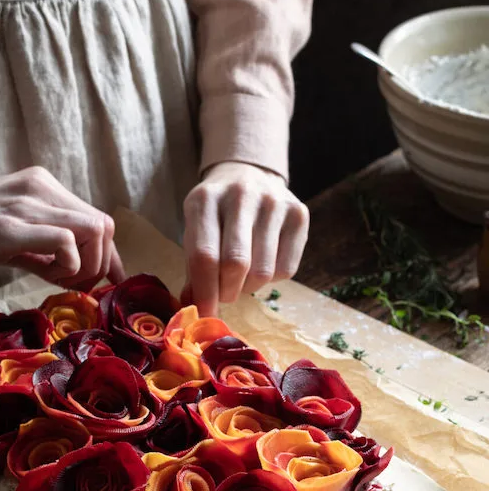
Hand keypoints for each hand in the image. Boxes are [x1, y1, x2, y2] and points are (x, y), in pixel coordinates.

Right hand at [0, 166, 124, 286]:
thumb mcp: (9, 235)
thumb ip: (43, 247)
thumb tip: (77, 270)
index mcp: (42, 186)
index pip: (96, 218)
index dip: (108, 255)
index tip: (106, 282)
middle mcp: (41, 187)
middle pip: (103, 224)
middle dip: (100, 264)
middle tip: (74, 286)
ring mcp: (27, 204)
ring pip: (94, 230)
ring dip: (86, 266)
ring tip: (56, 279)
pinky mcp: (11, 226)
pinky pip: (66, 241)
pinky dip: (68, 266)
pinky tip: (45, 275)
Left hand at [182, 161, 308, 313]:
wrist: (248, 175)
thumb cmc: (216, 214)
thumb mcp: (195, 230)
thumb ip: (193, 268)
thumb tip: (194, 306)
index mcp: (204, 199)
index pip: (204, 256)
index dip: (205, 293)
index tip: (204, 315)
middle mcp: (240, 195)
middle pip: (236, 264)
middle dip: (227, 292)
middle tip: (223, 295)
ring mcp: (273, 202)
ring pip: (263, 272)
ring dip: (248, 287)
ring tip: (241, 277)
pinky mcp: (298, 213)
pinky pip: (286, 269)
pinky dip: (271, 280)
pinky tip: (262, 263)